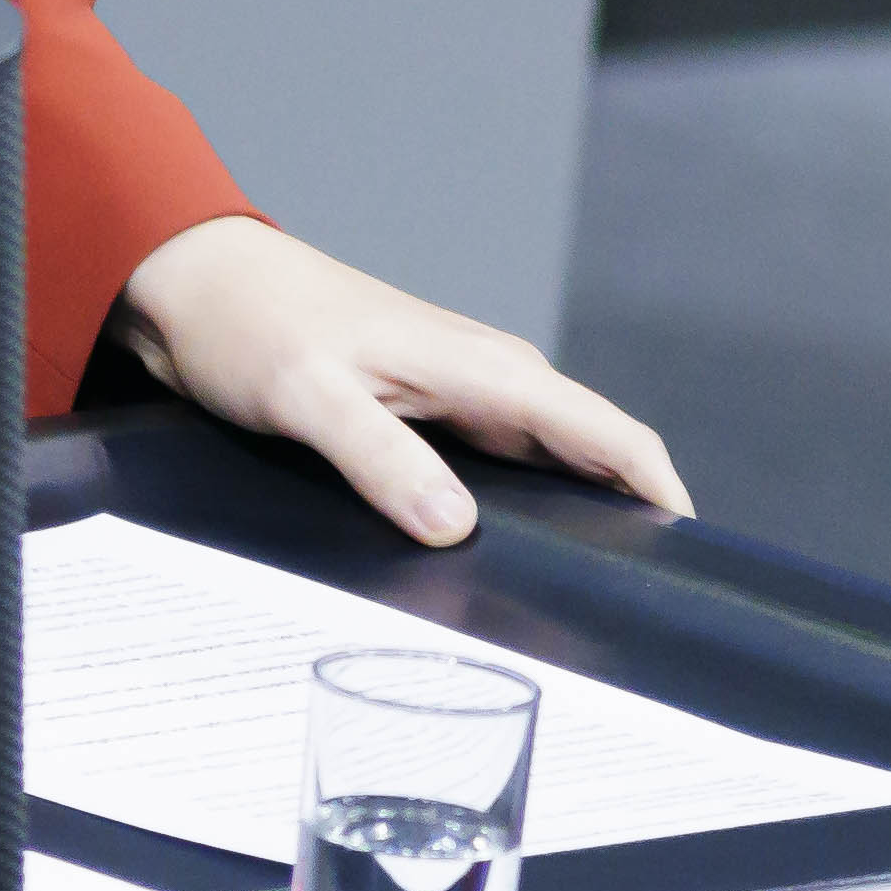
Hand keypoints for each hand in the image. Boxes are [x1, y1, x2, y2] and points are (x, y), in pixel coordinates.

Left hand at [106, 216, 694, 547]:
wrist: (197, 283)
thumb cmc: (251, 326)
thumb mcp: (309, 397)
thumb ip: (381, 459)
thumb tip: (454, 527)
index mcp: (483, 368)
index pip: (607, 431)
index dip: (660, 490)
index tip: (694, 557)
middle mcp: (487, 378)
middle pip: (593, 453)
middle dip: (632, 518)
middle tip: (643, 606)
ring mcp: (460, 395)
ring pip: (551, 461)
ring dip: (581, 515)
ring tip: (591, 597)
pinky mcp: (428, 414)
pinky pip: (503, 465)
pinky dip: (528, 506)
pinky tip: (514, 555)